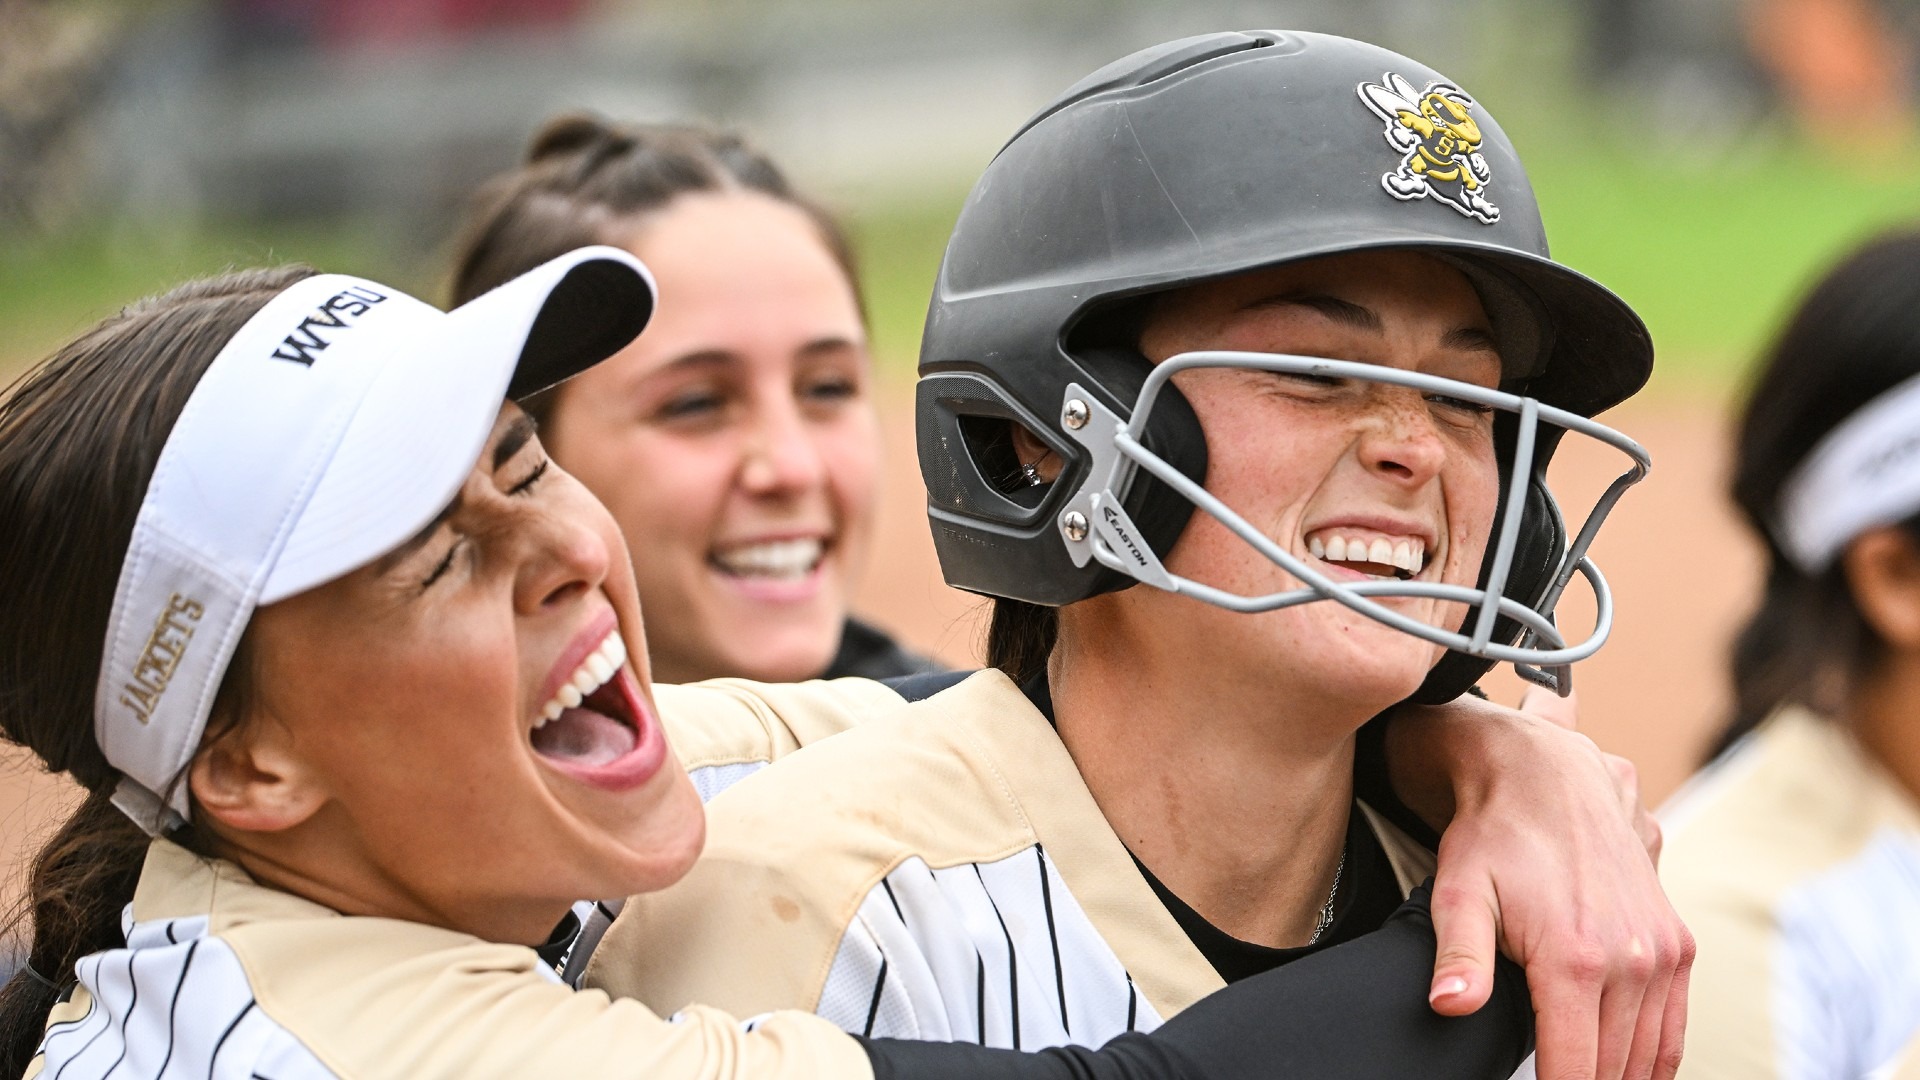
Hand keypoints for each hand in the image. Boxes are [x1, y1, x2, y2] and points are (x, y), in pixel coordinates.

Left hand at [1384, 690, 1693, 1079]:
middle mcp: (1632, 959)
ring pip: (1649, 1054)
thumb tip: (1449, 1005)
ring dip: (1623, 1078)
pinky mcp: (1677, 943)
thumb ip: (1458, 956)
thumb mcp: (1460, 893)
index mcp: (1576, 958)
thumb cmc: (1493, 837)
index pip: (1573, 1069)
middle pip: (1613, 1068)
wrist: (1546, 776)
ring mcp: (1663, 951)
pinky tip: (1629, 1073)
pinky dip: (1655, 1058)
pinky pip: (1674, 1024)